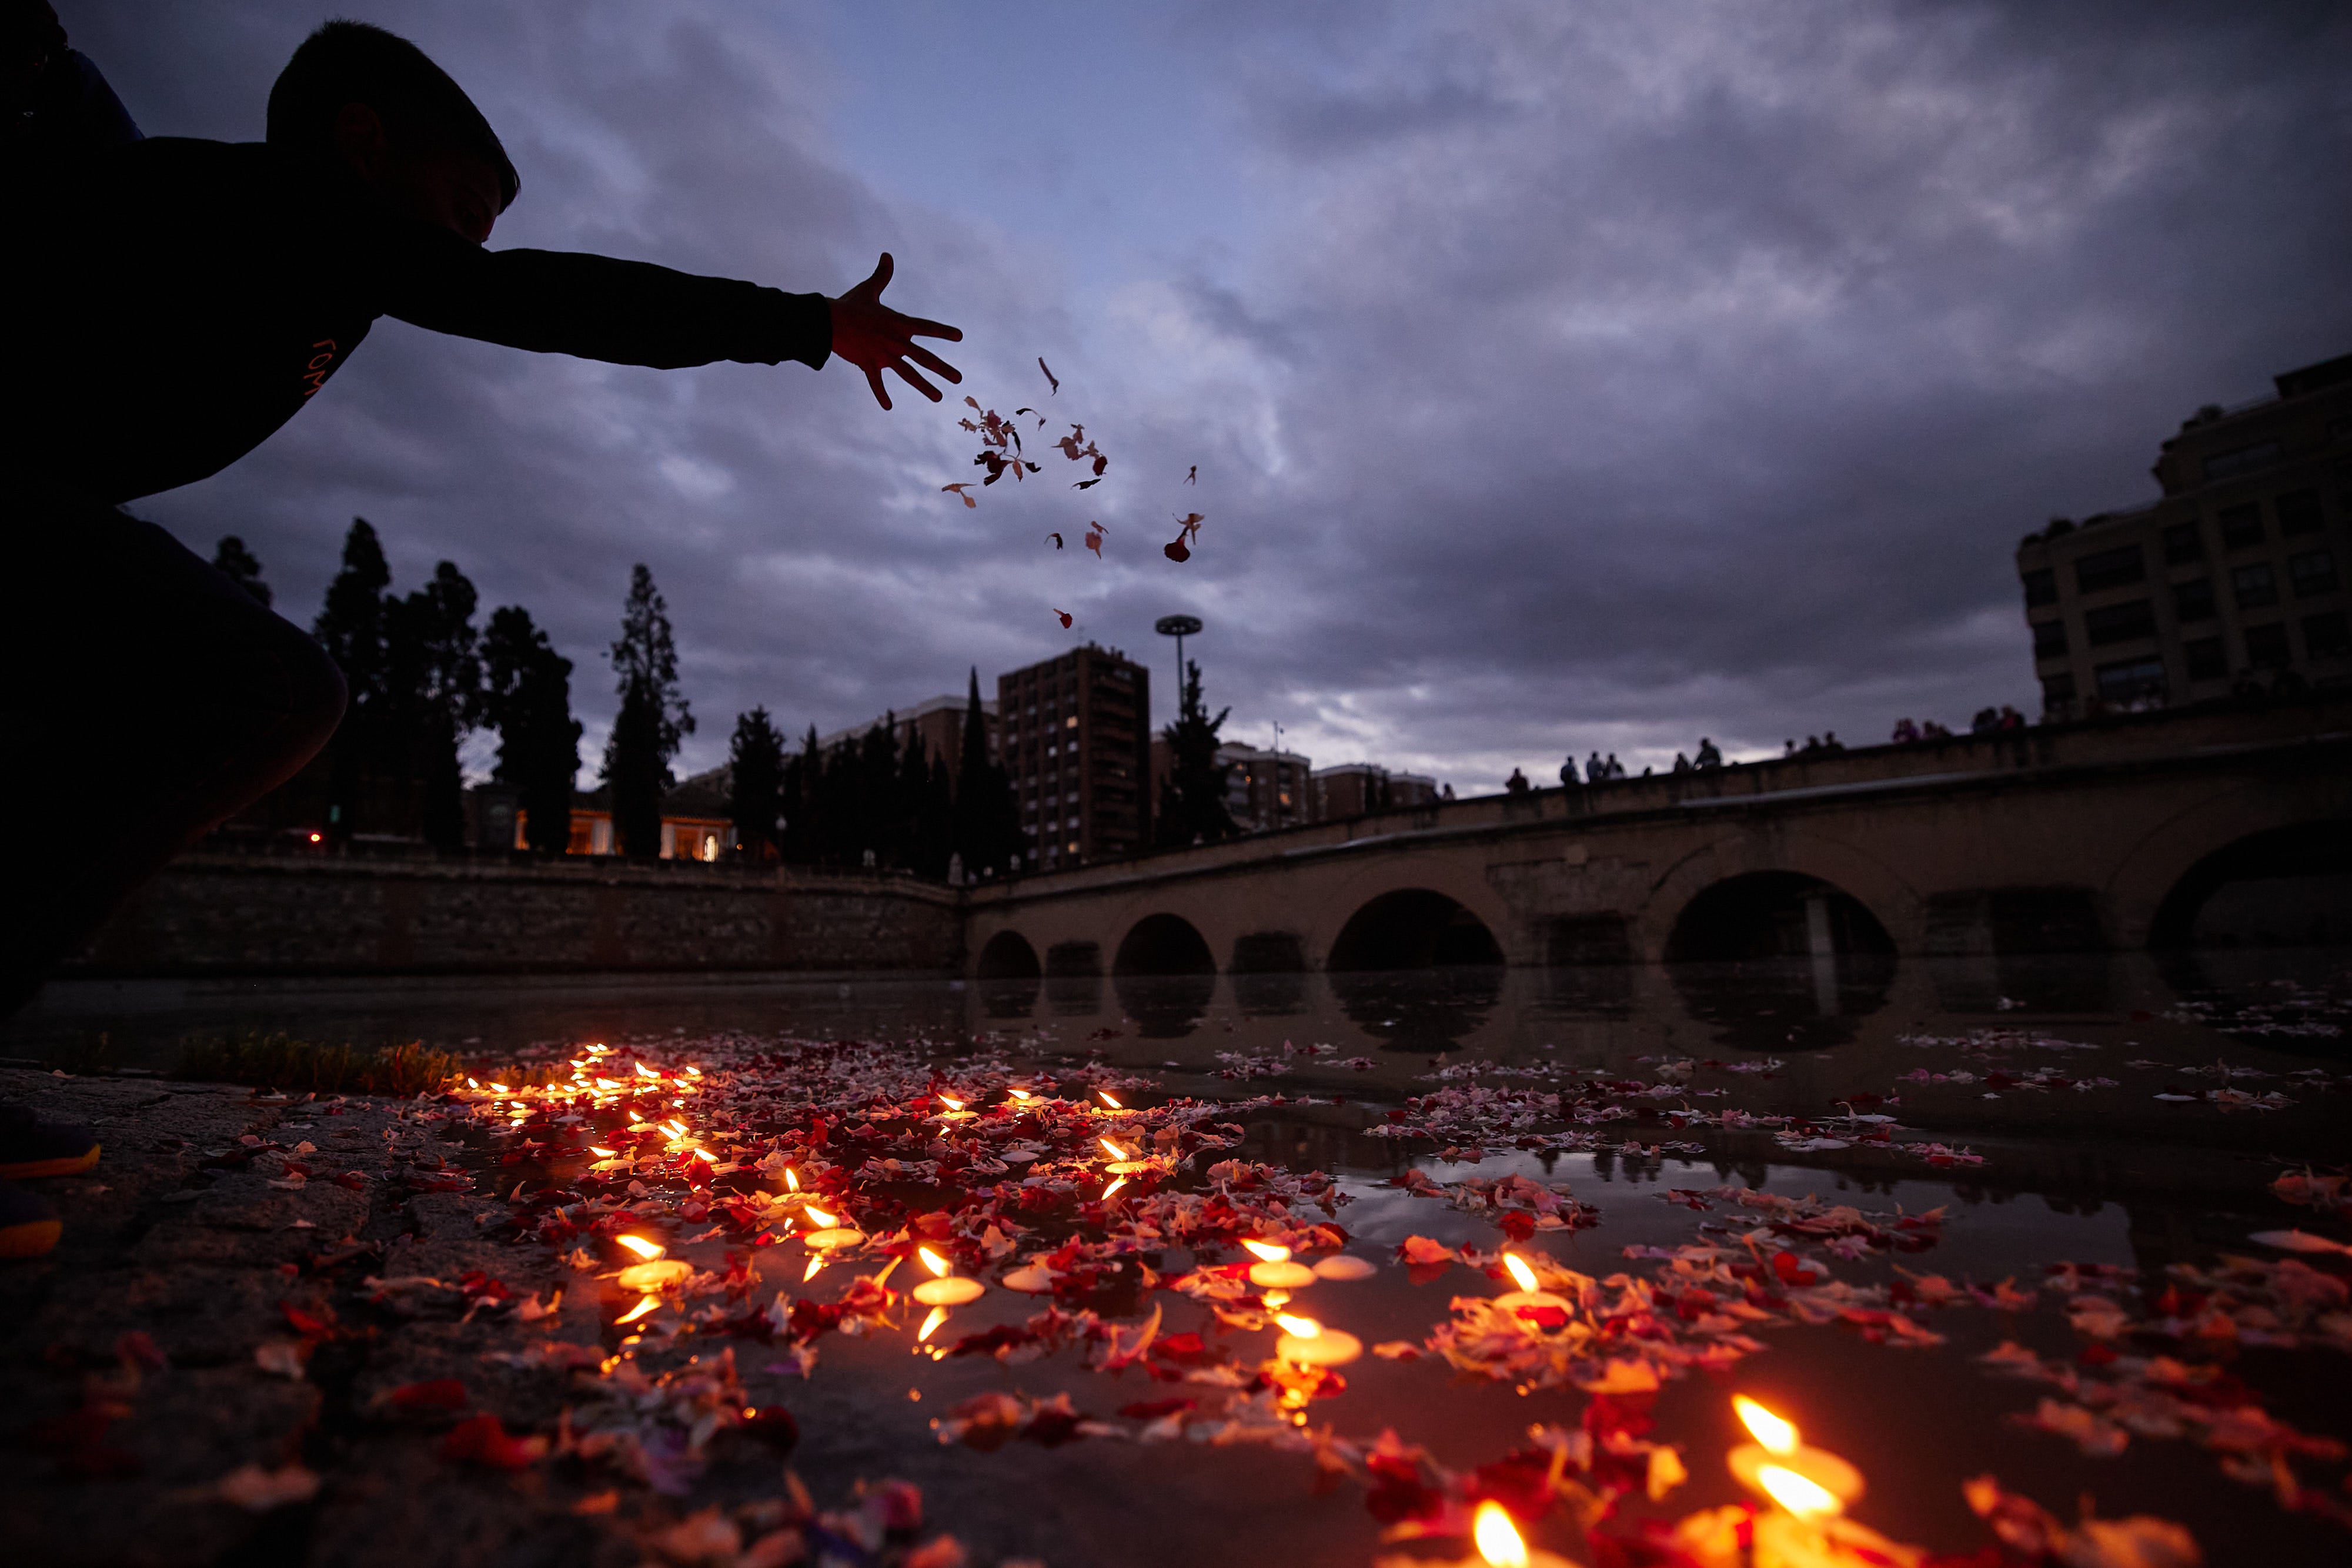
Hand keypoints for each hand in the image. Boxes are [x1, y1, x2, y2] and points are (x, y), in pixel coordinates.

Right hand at [828, 252, 961, 409]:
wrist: (829, 321)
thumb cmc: (850, 304)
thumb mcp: (869, 289)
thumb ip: (882, 275)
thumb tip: (887, 254)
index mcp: (899, 324)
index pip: (927, 327)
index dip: (943, 331)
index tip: (959, 337)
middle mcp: (896, 342)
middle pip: (925, 358)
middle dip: (943, 369)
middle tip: (959, 379)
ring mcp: (884, 355)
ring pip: (909, 374)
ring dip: (924, 386)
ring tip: (938, 397)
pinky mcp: (868, 365)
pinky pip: (876, 383)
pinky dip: (881, 394)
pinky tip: (888, 407)